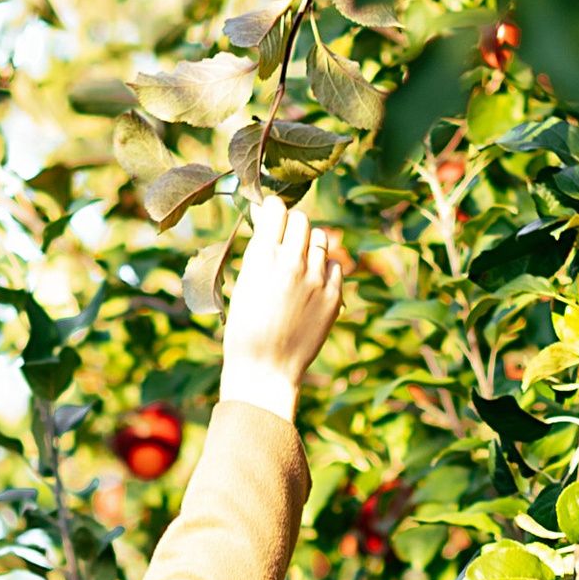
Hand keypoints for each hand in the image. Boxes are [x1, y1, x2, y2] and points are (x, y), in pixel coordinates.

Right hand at [219, 196, 345, 420]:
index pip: (277, 208)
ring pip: (321, 240)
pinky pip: (335, 265)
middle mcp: (291, 262)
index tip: (272, 215)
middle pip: (302, 220)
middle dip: (293, 228)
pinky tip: (312, 286)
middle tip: (286, 244)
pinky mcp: (333, 295)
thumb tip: (270, 221)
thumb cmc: (246, 330)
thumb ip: (260, 252)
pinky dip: (325, 269)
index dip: (274, 210)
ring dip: (310, 247)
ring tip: (299, 268)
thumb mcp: (244, 284)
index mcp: (262, 257)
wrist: (266, 371)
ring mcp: (316, 278)